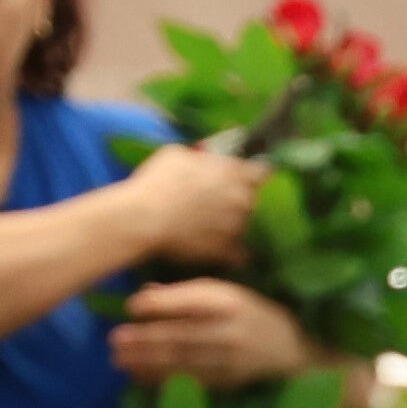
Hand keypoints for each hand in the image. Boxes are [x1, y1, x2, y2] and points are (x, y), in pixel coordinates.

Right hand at [108, 139, 262, 268]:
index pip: (261, 172)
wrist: (144, 220)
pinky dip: (230, 250)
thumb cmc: (157, 182)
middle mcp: (241, 200)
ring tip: (205, 222)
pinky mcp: (225, 251)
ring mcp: (236, 227)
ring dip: (230, 222)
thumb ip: (203, 157)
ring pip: (242, 224)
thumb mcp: (178, 155)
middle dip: (237, 198)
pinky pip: (237, 253)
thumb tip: (209, 158)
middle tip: (213, 200)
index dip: (252, 174)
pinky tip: (214, 245)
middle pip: (250, 198)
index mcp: (233, 173)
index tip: (244, 176)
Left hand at [109, 278, 324, 389]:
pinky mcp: (227, 381)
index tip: (129, 308)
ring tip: (120, 361)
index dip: (158, 305)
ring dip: (147, 362)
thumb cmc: (253, 313)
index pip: (190, 301)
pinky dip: (163, 380)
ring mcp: (228, 359)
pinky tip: (141, 377)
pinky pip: (190, 381)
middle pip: (180, 335)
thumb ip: (186, 294)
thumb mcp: (226, 292)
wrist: (293, 350)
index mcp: (229, 301)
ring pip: (182, 361)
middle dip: (144, 340)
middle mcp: (229, 330)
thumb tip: (143, 298)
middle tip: (114, 342)